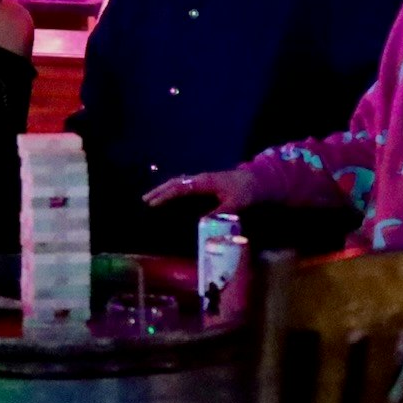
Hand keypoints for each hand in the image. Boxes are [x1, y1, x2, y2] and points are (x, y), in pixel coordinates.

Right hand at [143, 167, 261, 211]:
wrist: (258, 181)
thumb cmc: (247, 191)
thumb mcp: (236, 203)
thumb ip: (220, 213)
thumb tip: (203, 223)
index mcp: (205, 182)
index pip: (180, 188)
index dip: (165, 195)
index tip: (152, 203)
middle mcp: (201, 178)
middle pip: (175, 182)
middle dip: (159, 190)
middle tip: (144, 200)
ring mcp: (203, 179)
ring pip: (179, 182)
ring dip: (164, 189)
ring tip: (151, 198)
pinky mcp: (206, 183)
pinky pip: (184, 184)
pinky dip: (173, 189)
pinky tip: (169, 196)